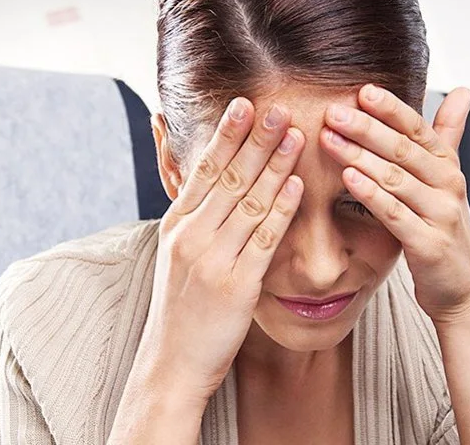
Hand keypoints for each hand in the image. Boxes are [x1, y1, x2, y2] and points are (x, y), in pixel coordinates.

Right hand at [133, 98, 305, 399]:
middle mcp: (190, 237)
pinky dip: (281, 209)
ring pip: (248, 202)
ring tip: (296, 134)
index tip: (242, 104)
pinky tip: (298, 186)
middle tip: (277, 107)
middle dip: (254, 139)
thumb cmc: (181, 311)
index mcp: (175, 227)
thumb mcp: (176, 257)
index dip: (225, 135)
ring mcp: (212, 260)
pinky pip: (263, 240)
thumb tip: (201, 181)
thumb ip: (192, 218)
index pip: (203, 170)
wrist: (172, 364)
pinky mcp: (236, 286)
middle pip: (227, 178)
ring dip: (274, 165)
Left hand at [319, 85, 469, 324]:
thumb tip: (462, 89)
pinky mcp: (428, 244)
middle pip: (404, 149)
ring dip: (360, 156)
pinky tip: (347, 177)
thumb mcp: (447, 180)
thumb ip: (448, 135)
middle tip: (333, 111)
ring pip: (396, 178)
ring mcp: (441, 215)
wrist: (462, 289)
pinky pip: (395, 213)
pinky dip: (371, 193)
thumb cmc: (444, 230)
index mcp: (448, 166)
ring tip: (329, 138)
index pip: (418, 128)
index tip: (362, 89)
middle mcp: (448, 185)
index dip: (391, 108)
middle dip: (367, 127)